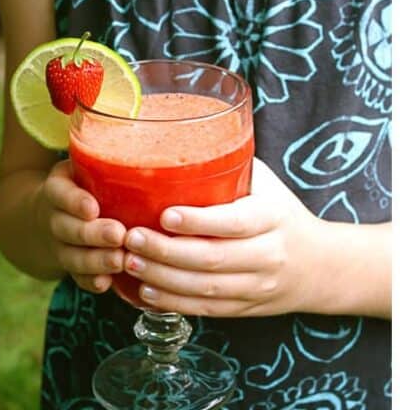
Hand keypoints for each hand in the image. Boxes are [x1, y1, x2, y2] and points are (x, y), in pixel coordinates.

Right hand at [38, 160, 126, 292]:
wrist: (45, 217)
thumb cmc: (80, 185)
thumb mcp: (81, 164)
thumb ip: (104, 152)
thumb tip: (153, 123)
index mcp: (57, 189)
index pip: (59, 194)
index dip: (73, 202)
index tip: (91, 207)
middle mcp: (55, 219)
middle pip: (68, 229)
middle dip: (93, 234)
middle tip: (118, 234)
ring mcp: (61, 245)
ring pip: (73, 257)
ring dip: (96, 261)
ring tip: (121, 260)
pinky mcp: (71, 265)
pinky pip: (78, 277)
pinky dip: (92, 282)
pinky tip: (109, 284)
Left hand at [123, 158, 324, 316]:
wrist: (320, 265)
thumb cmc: (283, 215)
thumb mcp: (268, 186)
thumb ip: (234, 168)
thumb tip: (186, 140)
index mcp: (272, 219)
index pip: (233, 222)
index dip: (198, 221)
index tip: (164, 215)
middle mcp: (267, 255)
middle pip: (212, 259)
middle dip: (166, 251)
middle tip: (132, 238)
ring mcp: (257, 286)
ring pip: (205, 288)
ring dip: (163, 278)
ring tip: (131, 263)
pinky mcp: (246, 307)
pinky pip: (207, 310)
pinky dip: (174, 302)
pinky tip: (147, 291)